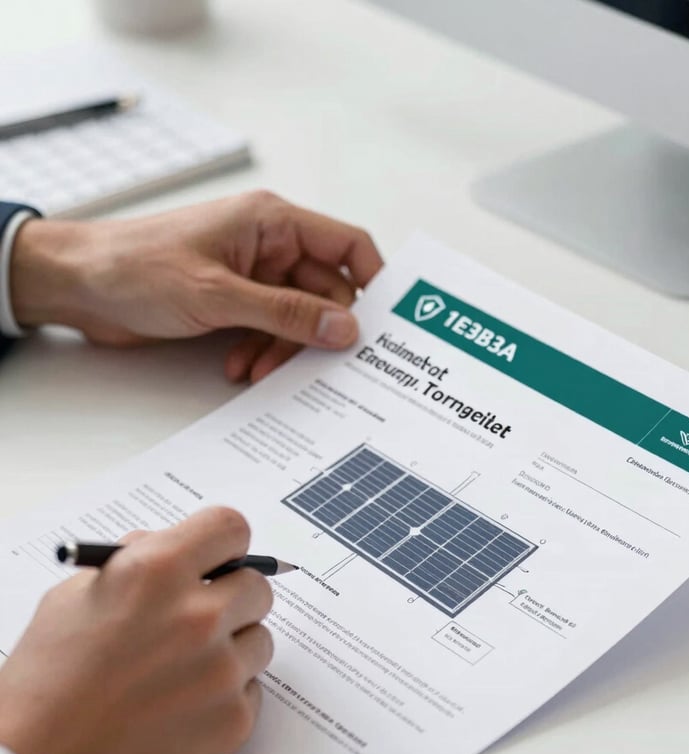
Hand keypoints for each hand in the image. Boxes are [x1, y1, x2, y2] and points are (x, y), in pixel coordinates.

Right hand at [0, 507, 272, 753]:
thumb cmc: (46, 684)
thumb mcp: (74, 598)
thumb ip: (136, 562)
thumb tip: (180, 552)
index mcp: (157, 572)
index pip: (229, 528)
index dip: (226, 544)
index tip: (221, 559)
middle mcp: (198, 616)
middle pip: (257, 587)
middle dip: (233, 599)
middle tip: (200, 621)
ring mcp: (221, 671)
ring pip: (259, 640)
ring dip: (232, 649)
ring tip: (182, 673)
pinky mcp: (234, 720)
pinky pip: (252, 690)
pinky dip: (226, 696)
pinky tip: (183, 708)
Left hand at [10, 191, 383, 381]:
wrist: (80, 285)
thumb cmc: (137, 267)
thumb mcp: (219, 293)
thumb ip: (286, 313)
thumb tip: (345, 328)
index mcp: (273, 223)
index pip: (347, 246)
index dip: (372, 282)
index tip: (383, 325)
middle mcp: (269, 247)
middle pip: (325, 294)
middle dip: (314, 333)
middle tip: (309, 365)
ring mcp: (253, 276)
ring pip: (297, 319)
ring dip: (282, 349)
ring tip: (256, 370)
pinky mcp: (235, 302)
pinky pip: (269, 331)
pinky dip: (260, 351)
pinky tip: (237, 366)